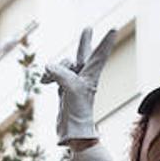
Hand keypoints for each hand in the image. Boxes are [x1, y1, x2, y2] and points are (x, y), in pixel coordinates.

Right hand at [40, 27, 116, 145]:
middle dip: (84, 42)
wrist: (72, 131)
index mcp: (91, 75)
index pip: (99, 55)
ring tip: (47, 80)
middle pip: (84, 54)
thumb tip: (48, 67)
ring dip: (54, 69)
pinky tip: (44, 82)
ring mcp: (74, 82)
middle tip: (88, 29)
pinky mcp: (64, 88)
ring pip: (63, 65)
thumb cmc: (77, 112)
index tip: (114, 28)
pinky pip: (55, 74)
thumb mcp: (71, 89)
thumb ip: (61, 73)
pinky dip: (48, 76)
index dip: (105, 42)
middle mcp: (84, 76)